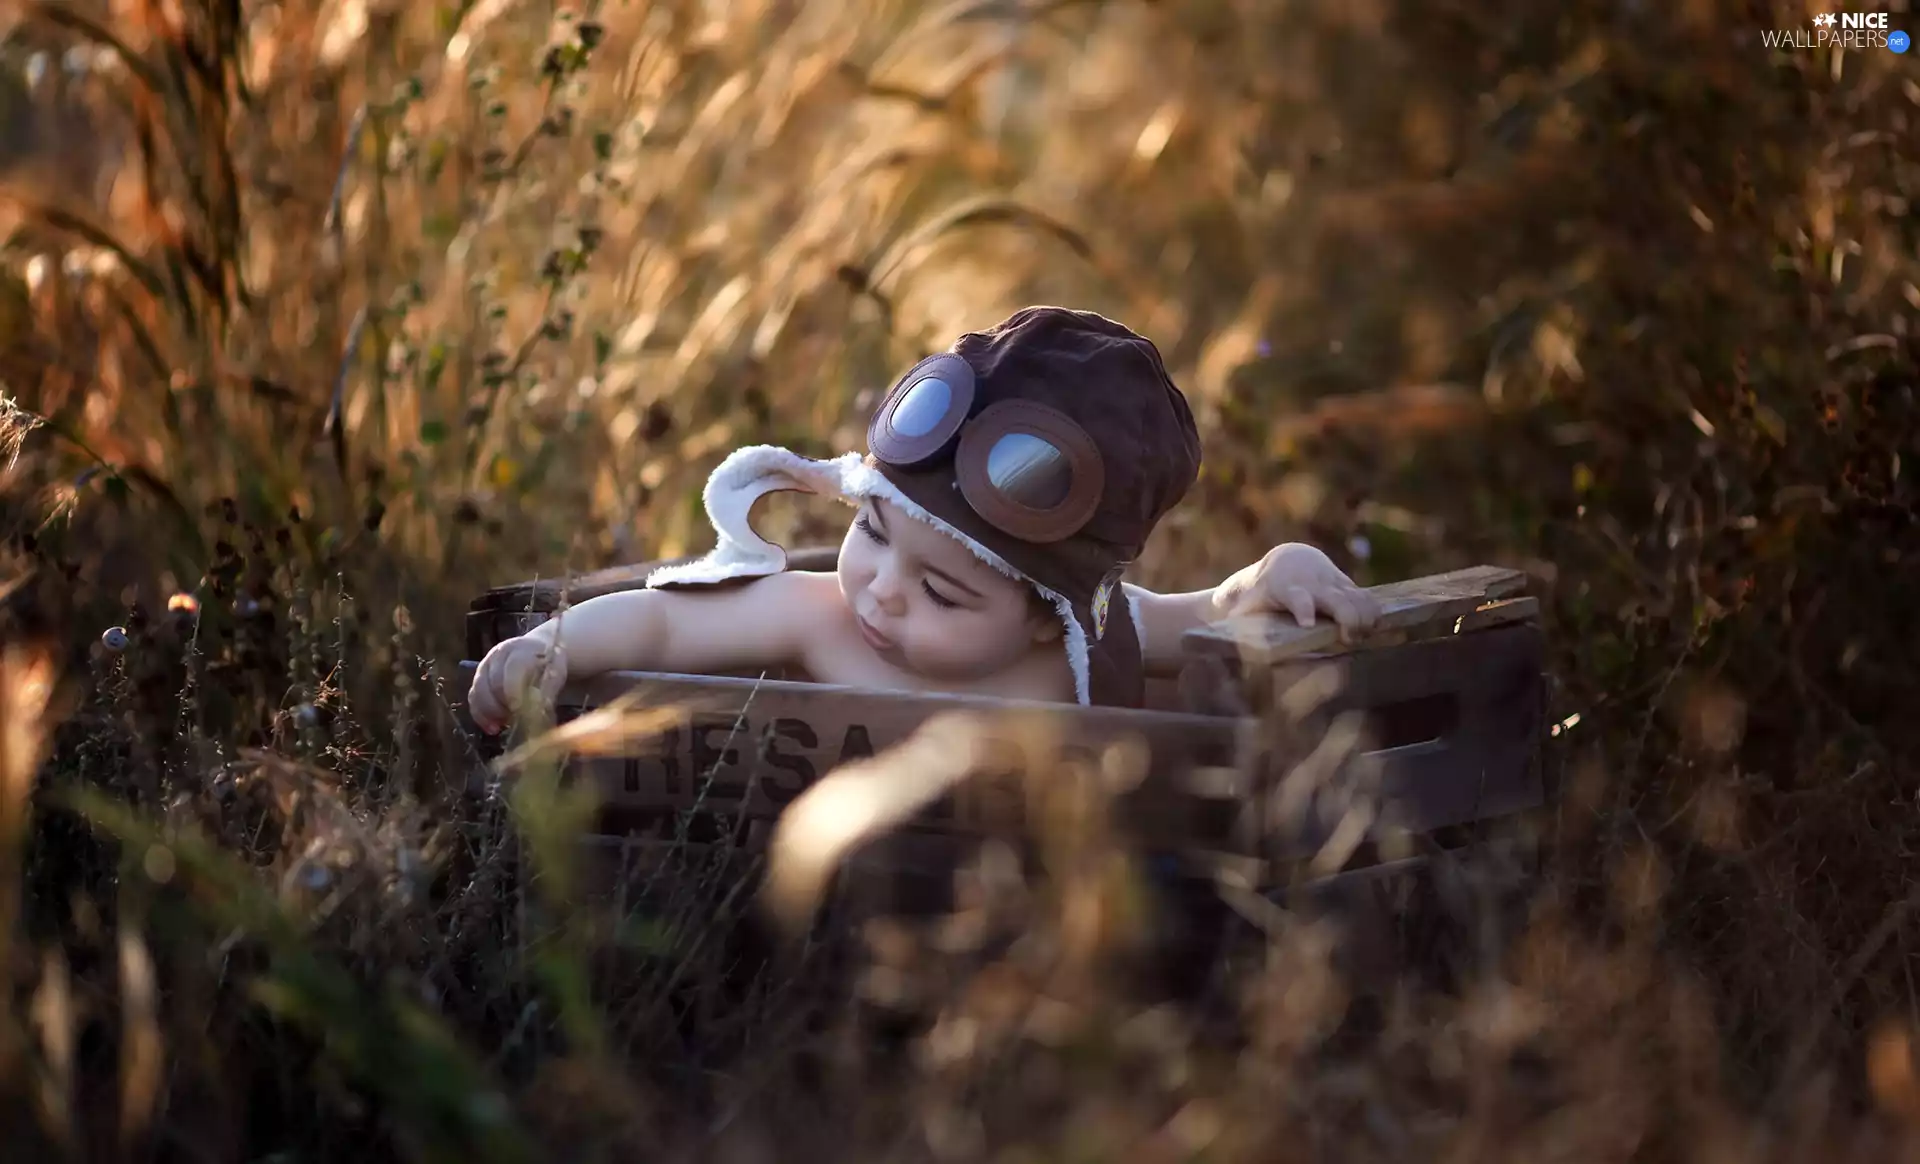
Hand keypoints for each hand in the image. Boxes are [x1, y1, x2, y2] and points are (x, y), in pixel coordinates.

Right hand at [467, 632, 568, 734]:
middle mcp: (498, 656)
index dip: (513, 692)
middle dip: (502, 707)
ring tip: (503, 725)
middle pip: (492, 684)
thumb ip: (547, 692)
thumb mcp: (556, 674)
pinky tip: (493, 728)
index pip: (512, 670)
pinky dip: (481, 716)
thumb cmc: (549, 665)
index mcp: (521, 650)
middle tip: (515, 721)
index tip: (518, 711)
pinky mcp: (477, 680)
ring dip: (490, 714)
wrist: (537, 650)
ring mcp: (484, 667)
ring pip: (478, 693)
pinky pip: (473, 700)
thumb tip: (538, 712)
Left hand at [1211, 543, 1381, 640]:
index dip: (1303, 608)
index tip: (1307, 624)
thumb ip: (1236, 622)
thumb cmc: (1255, 595)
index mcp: (1284, 588)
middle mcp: (1312, 583)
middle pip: (1337, 599)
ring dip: (1365, 618)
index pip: (1297, 598)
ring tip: (1364, 638)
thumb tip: (1205, 647)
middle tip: (1348, 637)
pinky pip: (1366, 598)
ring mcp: (1332, 582)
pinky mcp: (1346, 585)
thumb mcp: (1242, 607)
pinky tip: (1377, 632)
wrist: (1281, 564)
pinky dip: (1373, 614)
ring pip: (1357, 598)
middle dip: (1347, 618)